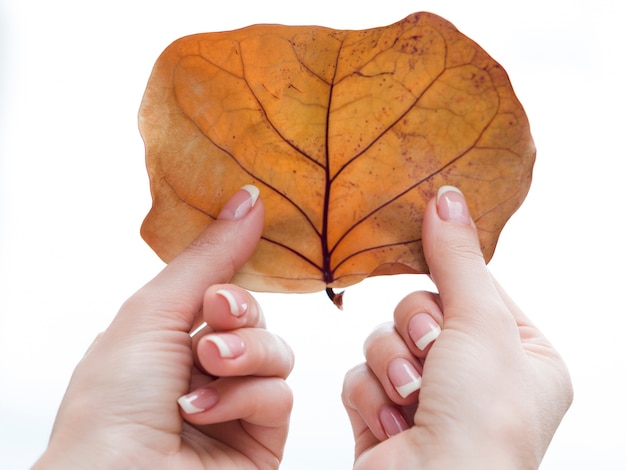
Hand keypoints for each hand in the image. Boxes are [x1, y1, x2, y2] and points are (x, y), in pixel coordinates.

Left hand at [34, 186, 293, 469]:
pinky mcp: (260, 438)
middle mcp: (204, 369)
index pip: (222, 291)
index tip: (223, 266)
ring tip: (208, 369)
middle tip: (214, 319)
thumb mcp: (155, 309)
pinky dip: (247, 399)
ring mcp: (234, 404)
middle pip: (255, 318)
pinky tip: (206, 415)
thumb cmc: (114, 399)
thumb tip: (251, 198)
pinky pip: (281, 396)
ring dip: (244, 355)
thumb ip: (211, 256)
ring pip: (278, 353)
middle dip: (238, 314)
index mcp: (170, 337)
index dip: (230, 278)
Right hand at [342, 186, 572, 468]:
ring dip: (393, 365)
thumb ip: (457, 258)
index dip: (452, 281)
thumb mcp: (480, 323)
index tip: (435, 264)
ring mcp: (428, 398)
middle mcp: (476, 378)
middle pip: (420, 309)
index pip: (474, 288)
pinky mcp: (384, 413)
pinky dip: (372, 394)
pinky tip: (395, 423)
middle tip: (434, 357)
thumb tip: (446, 197)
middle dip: (418, 332)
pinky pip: (359, 373)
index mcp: (521, 359)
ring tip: (414, 398)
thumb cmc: (482, 425)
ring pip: (383, 338)